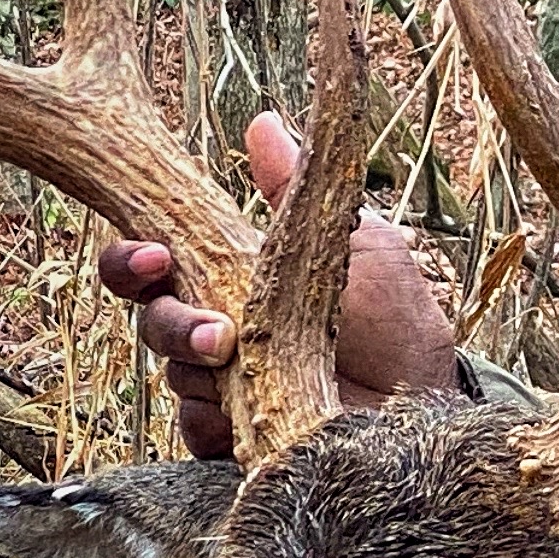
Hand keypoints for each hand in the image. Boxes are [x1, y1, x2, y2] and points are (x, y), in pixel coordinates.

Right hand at [98, 113, 464, 459]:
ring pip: (170, 372)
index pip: (153, 260)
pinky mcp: (227, 437)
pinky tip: (243, 413)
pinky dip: (213, 418)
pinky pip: (193, 427)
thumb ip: (297, 188)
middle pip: (149, 317)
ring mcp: (216, 386)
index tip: (154, 254)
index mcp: (228, 275)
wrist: (424, 405)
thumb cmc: (395, 320)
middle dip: (167, 318)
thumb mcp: (354, 243)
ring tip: (243, 360)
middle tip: (212, 327)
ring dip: (200, 365)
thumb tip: (264, 120)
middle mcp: (212, 328)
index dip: (134, 255)